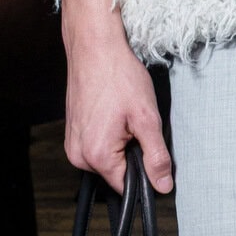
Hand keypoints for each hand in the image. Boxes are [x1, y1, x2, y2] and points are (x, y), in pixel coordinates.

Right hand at [64, 16, 173, 193]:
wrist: (94, 48)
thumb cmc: (118, 76)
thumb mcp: (147, 118)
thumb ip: (156, 156)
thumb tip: (163, 185)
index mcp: (97, 155)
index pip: (126, 187)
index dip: (144, 172)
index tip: (148, 148)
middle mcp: (78, 155)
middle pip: (116, 172)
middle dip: (132, 153)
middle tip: (136, 124)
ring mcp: (72, 143)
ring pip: (107, 159)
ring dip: (121, 143)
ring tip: (123, 115)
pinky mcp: (72, 133)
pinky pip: (97, 146)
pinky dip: (110, 134)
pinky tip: (113, 113)